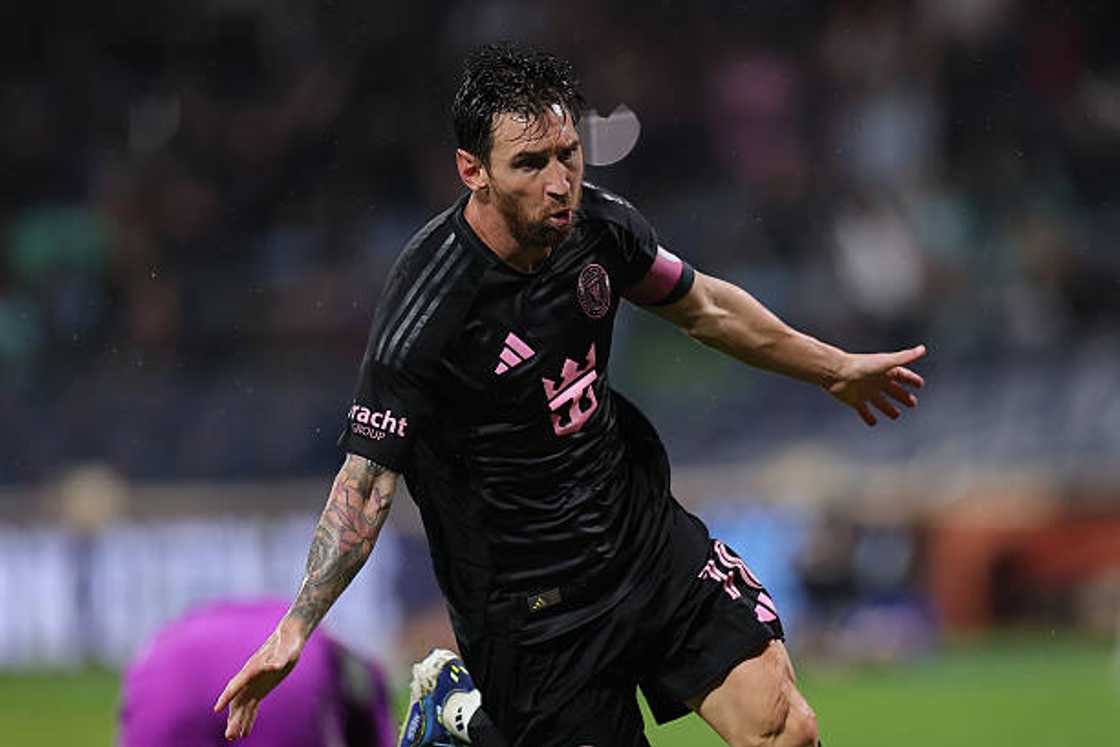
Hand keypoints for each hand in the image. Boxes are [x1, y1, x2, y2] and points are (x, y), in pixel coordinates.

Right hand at [213, 619, 305, 739]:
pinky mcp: (260, 689)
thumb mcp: (287, 651)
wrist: (289, 637)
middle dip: (233, 718)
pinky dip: (248, 719)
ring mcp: (253, 684)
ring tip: (233, 738)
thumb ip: (279, 659)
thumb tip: (274, 666)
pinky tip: (245, 732)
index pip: (237, 684)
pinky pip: (251, 706)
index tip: (217, 709)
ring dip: (238, 721)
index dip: (227, 696)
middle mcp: (249, 678)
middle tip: (230, 736)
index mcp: (253, 668)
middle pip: (237, 700)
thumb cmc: (288, 643)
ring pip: (242, 706)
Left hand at [826, 344, 925, 425]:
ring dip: (888, 409)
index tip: (920, 385)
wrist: (837, 372)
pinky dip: (868, 417)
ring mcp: (866, 391)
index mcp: (885, 371)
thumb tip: (923, 349)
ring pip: (880, 402)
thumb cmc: (862, 365)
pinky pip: (864, 411)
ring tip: (896, 415)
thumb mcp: (886, 362)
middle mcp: (876, 381)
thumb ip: (905, 357)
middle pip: (893, 390)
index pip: (902, 375)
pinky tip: (873, 423)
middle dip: (903, 396)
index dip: (911, 380)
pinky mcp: (856, 401)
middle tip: (912, 403)